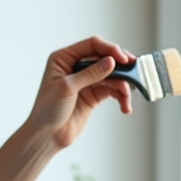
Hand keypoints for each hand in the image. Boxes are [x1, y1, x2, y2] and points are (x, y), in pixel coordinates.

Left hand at [26, 35, 134, 149]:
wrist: (46, 136)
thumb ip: (90, 74)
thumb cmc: (47, 110)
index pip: (92, 45)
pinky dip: (121, 96)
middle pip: (105, 57)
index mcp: (64, 58)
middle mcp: (76, 66)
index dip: (110, 49)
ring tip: (127, 98)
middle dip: (121, 66)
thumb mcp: (67, 88)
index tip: (123, 59)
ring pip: (112, 75)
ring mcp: (86, 80)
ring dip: (123, 85)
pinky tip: (125, 107)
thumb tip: (111, 61)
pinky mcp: (94, 95)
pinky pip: (112, 90)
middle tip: (134, 73)